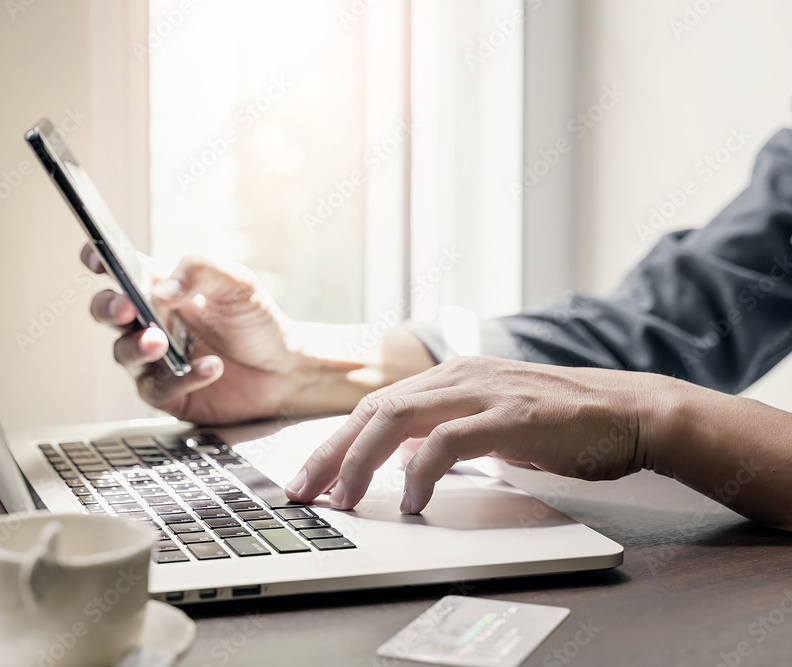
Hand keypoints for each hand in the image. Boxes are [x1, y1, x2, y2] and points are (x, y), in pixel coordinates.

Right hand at [82, 245, 302, 423]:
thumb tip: (163, 289)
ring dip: (138, 346)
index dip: (100, 260)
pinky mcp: (168, 393)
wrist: (284, 368)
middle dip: (109, 307)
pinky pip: (159, 388)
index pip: (121, 270)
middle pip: (108, 311)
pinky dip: (182, 377)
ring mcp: (155, 360)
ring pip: (124, 353)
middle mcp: (152, 322)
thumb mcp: (238, 283)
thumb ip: (200, 272)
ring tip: (161, 342)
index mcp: (162, 288)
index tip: (97, 258)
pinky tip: (210, 367)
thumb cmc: (256, 321)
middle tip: (125, 308)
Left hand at [285, 356, 659, 513]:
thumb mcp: (490, 424)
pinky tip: (412, 501)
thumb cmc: (562, 423)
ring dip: (361, 462)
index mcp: (448, 376)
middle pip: (372, 410)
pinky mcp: (510, 415)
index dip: (337, 443)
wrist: (631, 411)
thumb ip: (445, 434)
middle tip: (303, 493)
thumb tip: (404, 458)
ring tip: (344, 500)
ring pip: (397, 419)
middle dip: (331, 454)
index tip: (310, 478)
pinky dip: (421, 472)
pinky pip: (448, 442)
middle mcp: (457, 375)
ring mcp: (483, 391)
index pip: (375, 407)